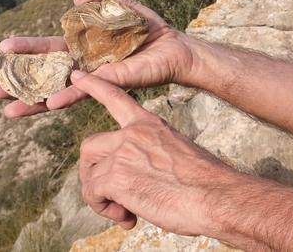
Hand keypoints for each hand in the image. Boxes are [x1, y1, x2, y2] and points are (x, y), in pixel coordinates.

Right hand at [0, 0, 196, 118]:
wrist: (174, 47)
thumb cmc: (146, 29)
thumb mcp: (120, 5)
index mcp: (81, 47)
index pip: (47, 50)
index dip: (25, 51)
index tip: (1, 49)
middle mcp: (82, 66)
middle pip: (44, 75)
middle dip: (18, 83)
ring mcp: (93, 78)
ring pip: (56, 91)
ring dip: (32, 101)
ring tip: (7, 112)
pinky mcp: (109, 84)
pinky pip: (84, 91)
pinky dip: (66, 96)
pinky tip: (49, 103)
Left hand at [72, 71, 241, 235]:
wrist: (215, 196)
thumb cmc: (204, 184)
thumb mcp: (177, 156)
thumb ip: (150, 158)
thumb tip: (139, 179)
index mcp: (150, 125)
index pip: (115, 98)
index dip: (94, 87)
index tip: (77, 76)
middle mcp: (133, 134)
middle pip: (90, 147)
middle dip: (93, 173)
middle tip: (112, 196)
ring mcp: (122, 153)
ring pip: (89, 174)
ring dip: (99, 196)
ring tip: (122, 211)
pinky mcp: (115, 176)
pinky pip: (92, 193)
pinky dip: (103, 208)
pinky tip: (126, 216)